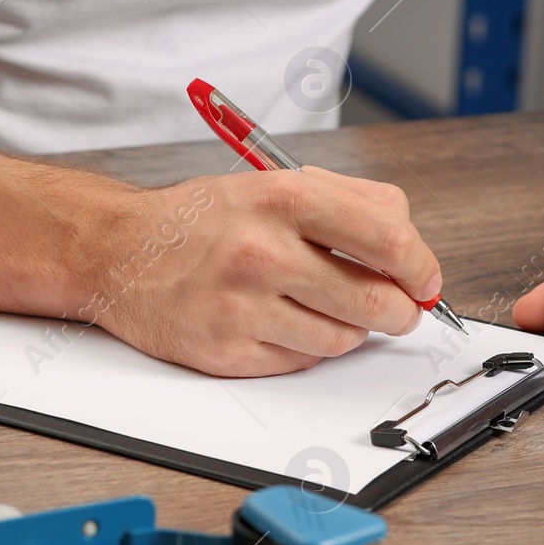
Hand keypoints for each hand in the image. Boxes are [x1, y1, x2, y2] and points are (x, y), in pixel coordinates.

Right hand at [85, 168, 441, 376]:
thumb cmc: (200, 220)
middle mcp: (263, 251)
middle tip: (398, 308)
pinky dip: (306, 346)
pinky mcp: (227, 351)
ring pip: (343, 338)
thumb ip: (348, 202)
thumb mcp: (271, 183)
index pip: (388, 238)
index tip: (425, 278)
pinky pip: (302, 361)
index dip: (421, 265)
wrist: (118, 252)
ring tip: (321, 305)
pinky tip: (283, 321)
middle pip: (376, 300)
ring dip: (348, 328)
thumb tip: (409, 246)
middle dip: (401, 310)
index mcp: (282, 199)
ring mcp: (244, 306)